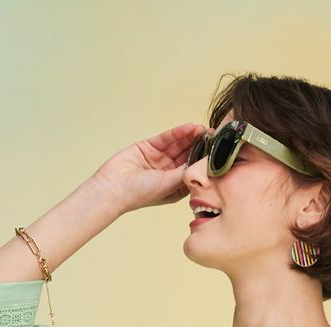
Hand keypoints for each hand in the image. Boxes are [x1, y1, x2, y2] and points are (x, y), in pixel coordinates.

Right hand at [92, 124, 207, 212]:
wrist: (113, 188)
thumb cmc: (139, 194)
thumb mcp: (168, 185)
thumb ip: (185, 173)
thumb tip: (203, 163)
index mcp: (176, 187)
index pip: (194, 171)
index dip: (204, 161)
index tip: (218, 152)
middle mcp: (168, 173)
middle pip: (188, 155)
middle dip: (200, 146)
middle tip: (214, 136)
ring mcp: (159, 159)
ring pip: (179, 145)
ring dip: (191, 137)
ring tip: (204, 129)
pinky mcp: (149, 147)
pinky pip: (167, 138)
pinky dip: (178, 133)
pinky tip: (189, 127)